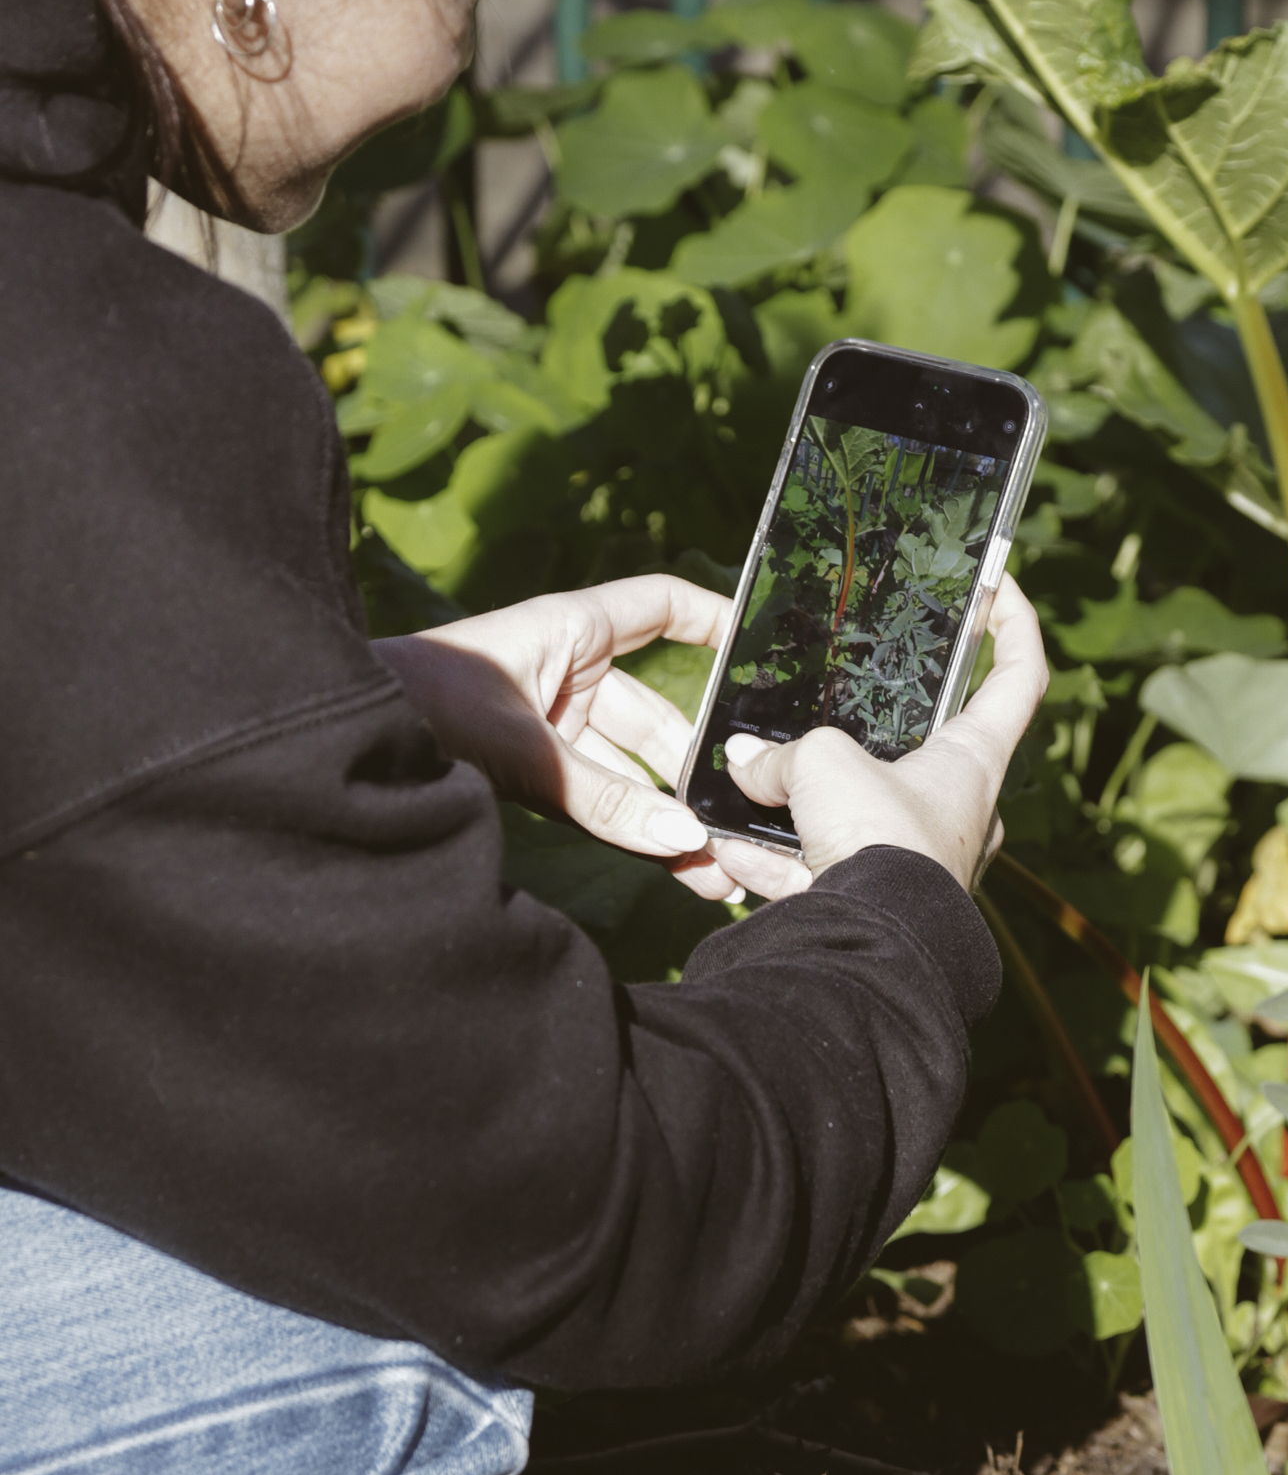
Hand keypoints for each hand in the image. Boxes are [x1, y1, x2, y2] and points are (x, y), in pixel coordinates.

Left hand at [375, 576, 795, 904]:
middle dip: (696, 768)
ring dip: (667, 814)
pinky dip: (629, 828)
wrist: (334, 738)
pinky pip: (598, 798)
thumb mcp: (525, 752)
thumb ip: (606, 799)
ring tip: (713, 867)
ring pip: (630, 767)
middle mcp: (568, 670)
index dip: (715, 622)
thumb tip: (684, 838)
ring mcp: (550, 722)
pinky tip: (670, 865)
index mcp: (571, 629)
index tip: (765, 654)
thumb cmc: (421, 703)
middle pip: (657, 713)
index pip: (663, 608)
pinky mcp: (532, 771)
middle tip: (739, 815)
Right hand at [720, 575, 1048, 896]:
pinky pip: (819, 871)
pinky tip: (728, 850)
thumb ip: (784, 752)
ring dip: (798, 808)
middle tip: (816, 717)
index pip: (1019, 678)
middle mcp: (957, 811)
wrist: (870, 950)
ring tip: (745, 790)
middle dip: (858, 739)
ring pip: (853, 818)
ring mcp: (918, 862)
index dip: (1016, 626)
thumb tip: (745, 763)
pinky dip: (775, 861)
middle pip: (919, 753)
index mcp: (975, 761)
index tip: (1000, 588)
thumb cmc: (878, 841)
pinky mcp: (877, 905)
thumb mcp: (823, 765)